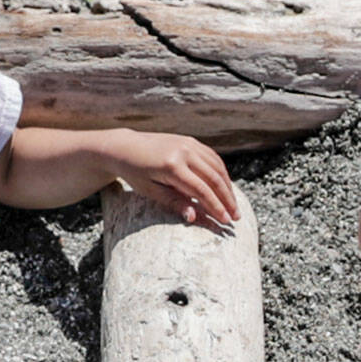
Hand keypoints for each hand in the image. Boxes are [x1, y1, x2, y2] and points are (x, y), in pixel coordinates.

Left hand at [107, 131, 240, 225]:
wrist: (125, 147)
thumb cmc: (135, 173)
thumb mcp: (150, 191)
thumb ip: (174, 202)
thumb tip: (194, 217)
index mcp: (172, 166)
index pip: (201, 190)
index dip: (215, 207)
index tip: (225, 221)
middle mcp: (184, 152)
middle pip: (214, 178)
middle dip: (227, 200)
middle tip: (235, 217)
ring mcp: (189, 143)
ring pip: (217, 167)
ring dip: (228, 187)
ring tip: (233, 205)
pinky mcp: (191, 141)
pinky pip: (212, 157)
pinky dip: (221, 173)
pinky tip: (225, 187)